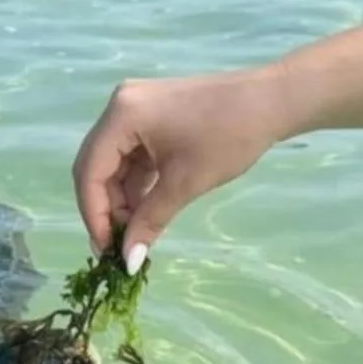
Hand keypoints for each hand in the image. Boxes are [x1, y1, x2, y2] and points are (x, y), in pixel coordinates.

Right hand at [71, 70, 283, 272]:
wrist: (272, 101)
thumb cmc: (230, 137)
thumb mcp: (184, 183)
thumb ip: (149, 221)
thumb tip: (128, 261)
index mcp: (122, 116)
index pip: (90, 172)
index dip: (94, 215)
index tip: (106, 249)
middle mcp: (119, 107)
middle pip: (95, 167)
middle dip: (105, 209)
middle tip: (116, 246)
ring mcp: (134, 110)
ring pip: (112, 165)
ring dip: (121, 199)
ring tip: (135, 232)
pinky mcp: (150, 117)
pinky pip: (131, 156)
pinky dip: (136, 185)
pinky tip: (145, 210)